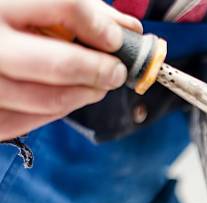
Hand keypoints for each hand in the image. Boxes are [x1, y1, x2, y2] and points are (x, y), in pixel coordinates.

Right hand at [0, 0, 142, 140]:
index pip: (66, 6)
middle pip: (58, 65)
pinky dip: (54, 111)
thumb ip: (76, 7)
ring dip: (84, 95)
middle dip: (99, 71)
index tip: (117, 38)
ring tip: (97, 85)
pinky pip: (23, 121)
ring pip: (47, 100)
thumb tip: (127, 28)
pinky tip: (66, 97)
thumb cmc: (1, 11)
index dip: (101, 26)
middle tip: (116, 72)